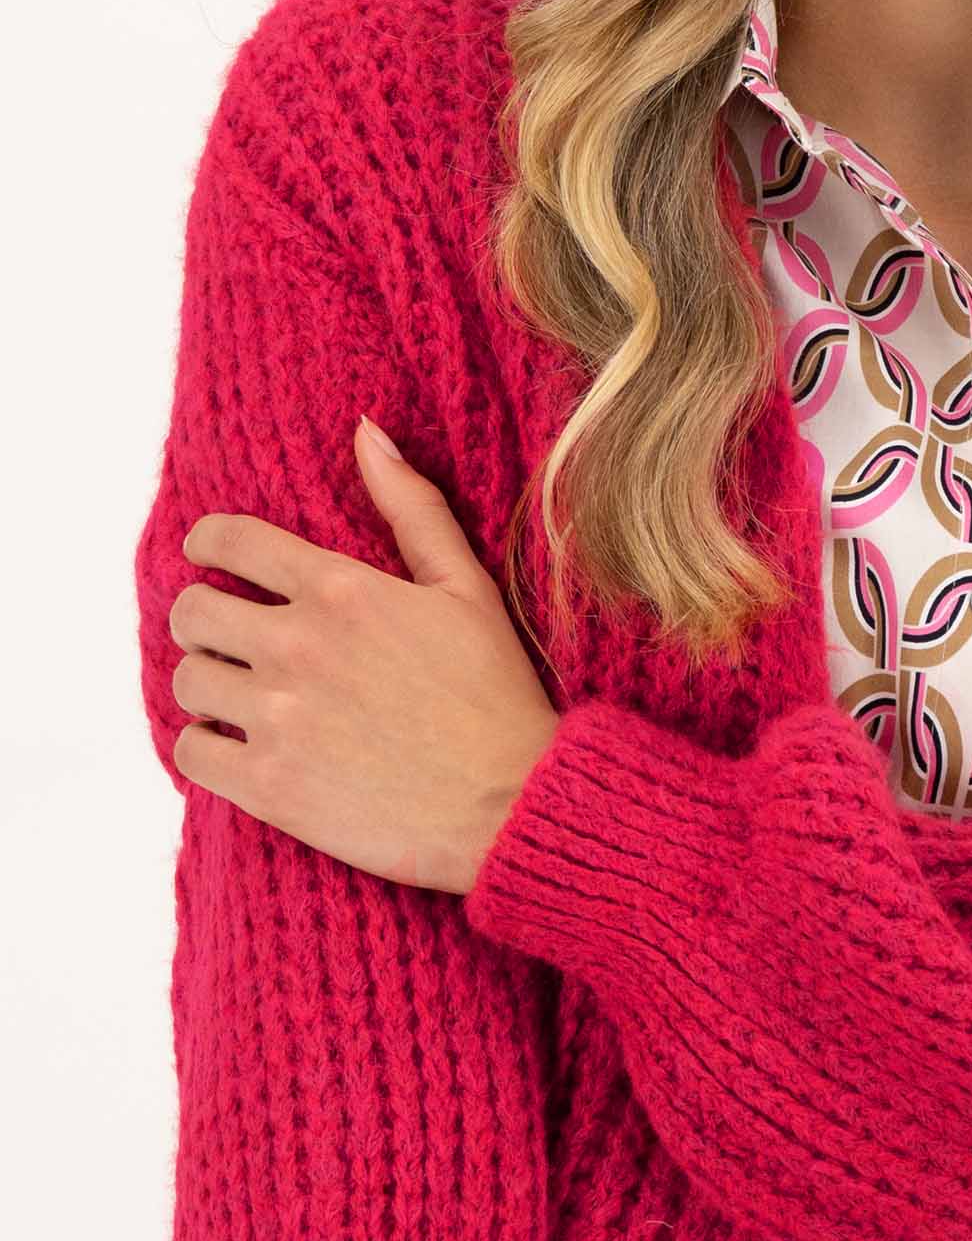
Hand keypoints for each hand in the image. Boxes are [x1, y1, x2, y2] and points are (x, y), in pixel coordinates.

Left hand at [167, 417, 556, 892]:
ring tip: (235, 700)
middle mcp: (297, 647)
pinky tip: (234, 750)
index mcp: (340, 591)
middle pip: (192, 613)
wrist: (514, 808)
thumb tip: (367, 432)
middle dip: (203, 622)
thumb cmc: (499, 700)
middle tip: (227, 642)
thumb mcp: (468, 591)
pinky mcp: (270, 786)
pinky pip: (191, 750)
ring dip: (206, 686)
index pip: (227, 543)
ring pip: (189, 681)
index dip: (207, 546)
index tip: (210, 561)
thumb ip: (413, 509)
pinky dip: (203, 747)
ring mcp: (278, 718)